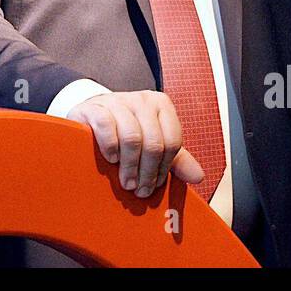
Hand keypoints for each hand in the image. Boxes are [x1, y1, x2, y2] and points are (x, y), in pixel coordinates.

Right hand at [67, 90, 203, 197]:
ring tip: (126, 182)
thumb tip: (198, 177)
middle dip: (147, 172)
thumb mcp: (153, 143)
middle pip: (154, 143)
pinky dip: (110, 148)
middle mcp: (142, 100)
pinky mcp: (95, 107)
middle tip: (139, 190)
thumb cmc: (125, 131)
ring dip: (130, 167)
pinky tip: (110, 160)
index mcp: (161, 105)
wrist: (92, 115)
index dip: (165, 168)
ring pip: (132, 138)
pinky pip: (107, 128)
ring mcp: (118, 101)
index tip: (155, 184)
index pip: (172, 141)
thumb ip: (176, 160)